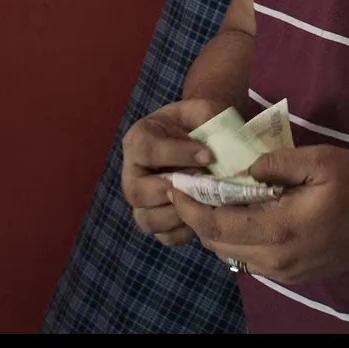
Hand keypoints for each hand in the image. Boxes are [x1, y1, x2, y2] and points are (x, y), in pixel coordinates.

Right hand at [121, 97, 226, 246]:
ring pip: (146, 219)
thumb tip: (215, 143)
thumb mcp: (202, 111)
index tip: (208, 156)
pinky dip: (183, 232)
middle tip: (202, 185)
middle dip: (172, 191)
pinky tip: (202, 218)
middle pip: (137, 191)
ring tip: (203, 203)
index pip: (146, 150)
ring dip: (177, 215)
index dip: (177, 154)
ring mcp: (142, 201)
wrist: (202, 143)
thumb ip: (207, 116)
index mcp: (139, 140)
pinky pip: (163, 236)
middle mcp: (132, 172)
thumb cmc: (198, 125)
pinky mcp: (156, 220)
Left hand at [169, 144, 348, 284]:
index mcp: (280, 228)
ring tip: (211, 199)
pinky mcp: (291, 275)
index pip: (216, 225)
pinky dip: (235, 239)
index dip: (190, 207)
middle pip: (217, 243)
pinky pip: (249, 260)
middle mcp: (276, 258)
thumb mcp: (319, 160)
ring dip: (214, 229)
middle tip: (189, 188)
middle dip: (197, 216)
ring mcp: (283, 271)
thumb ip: (276, 162)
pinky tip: (239, 215)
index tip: (176, 185)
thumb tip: (243, 167)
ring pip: (230, 255)